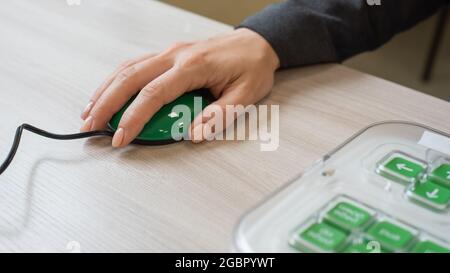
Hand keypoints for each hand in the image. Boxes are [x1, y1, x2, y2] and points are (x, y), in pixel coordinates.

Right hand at [80, 28, 279, 146]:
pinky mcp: (168, 54)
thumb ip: (218, 116)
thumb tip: (193, 135)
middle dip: (106, 104)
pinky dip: (117, 80)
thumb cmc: (251, 68)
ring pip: (128, 68)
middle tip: (90, 126)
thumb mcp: (244, 96)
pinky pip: (135, 65)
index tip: (120, 137)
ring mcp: (169, 52)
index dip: (133, 118)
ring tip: (89, 111)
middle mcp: (175, 55)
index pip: (154, 94)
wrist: (256, 44)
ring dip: (106, 90)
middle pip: (130, 78)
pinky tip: (108, 92)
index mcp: (193, 66)